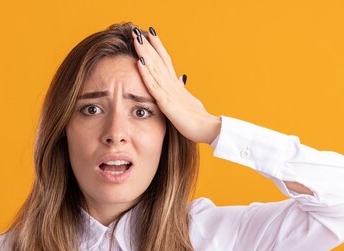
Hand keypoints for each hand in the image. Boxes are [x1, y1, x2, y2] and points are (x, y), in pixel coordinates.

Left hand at [132, 27, 220, 144]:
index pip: (165, 60)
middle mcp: (172, 84)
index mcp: (176, 84)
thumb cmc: (197, 117)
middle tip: (137, 30)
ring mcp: (169, 92)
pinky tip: (139, 62)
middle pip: (158, 60)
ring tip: (136, 39)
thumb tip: (181, 77)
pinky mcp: (167, 102)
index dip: (157, 47)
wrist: (207, 128)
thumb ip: (181, 89)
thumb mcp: (188, 100)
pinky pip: (154, 86)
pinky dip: (146, 73)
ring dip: (145, 53)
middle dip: (148, 45)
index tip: (150, 33)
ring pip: (155, 68)